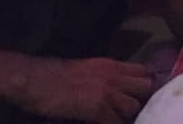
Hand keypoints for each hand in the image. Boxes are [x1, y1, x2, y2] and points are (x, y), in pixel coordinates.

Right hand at [19, 57, 152, 122]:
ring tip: (118, 119)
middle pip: (145, 87)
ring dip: (128, 115)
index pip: (144, 72)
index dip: (145, 85)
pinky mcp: (97, 110)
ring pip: (134, 106)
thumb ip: (108, 75)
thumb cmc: (57, 76)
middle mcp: (114, 77)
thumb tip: (119, 87)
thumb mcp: (90, 68)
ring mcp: (107, 93)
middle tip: (132, 110)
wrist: (37, 81)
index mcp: (113, 65)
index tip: (141, 96)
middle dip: (142, 99)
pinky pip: (116, 121)